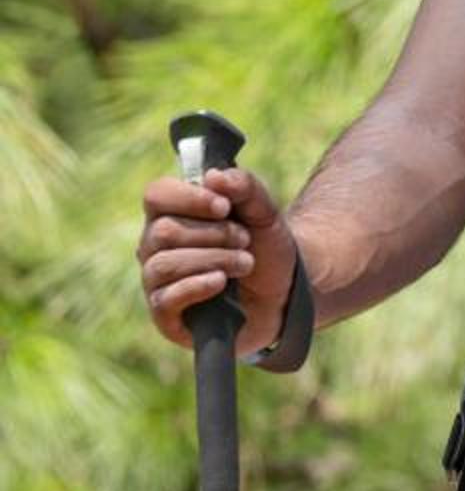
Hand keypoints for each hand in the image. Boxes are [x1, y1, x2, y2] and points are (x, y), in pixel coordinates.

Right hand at [137, 165, 296, 352]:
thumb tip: (213, 176)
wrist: (283, 290)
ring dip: (214, 259)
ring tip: (245, 263)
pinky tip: (221, 282)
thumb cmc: (264, 247)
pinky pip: (164, 299)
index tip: (225, 207)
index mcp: (173, 214)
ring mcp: (157, 281)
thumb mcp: (264, 212)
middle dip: (215, 234)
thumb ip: (244, 187)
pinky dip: (198, 286)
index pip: (156, 194)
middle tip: (245, 240)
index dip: (189, 198)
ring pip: (165, 264)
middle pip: (164, 231)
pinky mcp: (164, 314)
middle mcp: (155, 246)